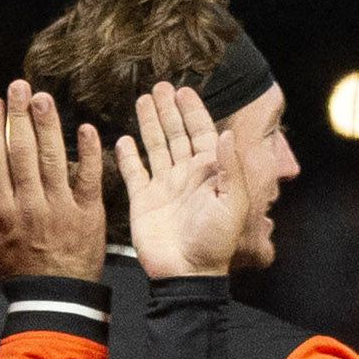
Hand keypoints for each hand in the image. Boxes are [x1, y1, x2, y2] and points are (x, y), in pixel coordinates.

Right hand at [0, 81, 105, 281]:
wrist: (56, 298)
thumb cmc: (23, 270)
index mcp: (3, 212)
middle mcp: (29, 206)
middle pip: (21, 151)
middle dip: (18, 115)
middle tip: (18, 87)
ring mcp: (60, 209)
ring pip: (51, 159)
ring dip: (46, 124)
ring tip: (42, 97)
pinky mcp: (88, 215)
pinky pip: (88, 178)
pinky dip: (87, 153)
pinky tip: (85, 128)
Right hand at [121, 79, 244, 278]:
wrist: (187, 272)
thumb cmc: (215, 242)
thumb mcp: (233, 204)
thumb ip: (229, 168)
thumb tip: (227, 134)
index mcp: (209, 174)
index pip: (202, 133)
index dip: (194, 112)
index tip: (184, 91)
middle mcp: (186, 176)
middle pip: (176, 134)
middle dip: (169, 111)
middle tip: (160, 86)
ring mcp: (164, 187)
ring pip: (155, 147)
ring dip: (150, 123)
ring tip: (143, 100)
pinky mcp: (143, 200)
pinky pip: (134, 173)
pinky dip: (129, 156)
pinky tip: (124, 139)